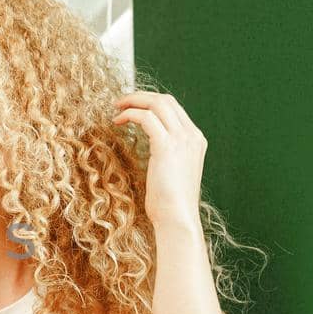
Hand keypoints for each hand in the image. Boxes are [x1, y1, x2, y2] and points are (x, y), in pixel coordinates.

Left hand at [112, 91, 205, 233]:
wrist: (177, 217)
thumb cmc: (170, 202)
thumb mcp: (174, 172)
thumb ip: (168, 156)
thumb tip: (154, 151)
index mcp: (195, 140)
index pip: (174, 108)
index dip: (151, 102)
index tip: (133, 107)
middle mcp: (192, 135)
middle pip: (167, 100)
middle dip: (142, 96)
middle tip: (120, 102)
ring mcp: (182, 139)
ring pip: (158, 103)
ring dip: (134, 101)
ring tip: (116, 108)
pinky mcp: (167, 146)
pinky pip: (146, 117)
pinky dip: (130, 114)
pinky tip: (117, 121)